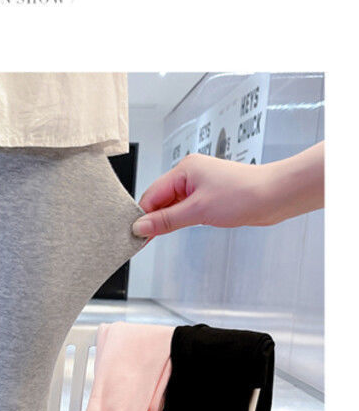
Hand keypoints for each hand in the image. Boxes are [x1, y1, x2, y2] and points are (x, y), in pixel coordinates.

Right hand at [132, 142, 323, 239]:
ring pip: (172, 205)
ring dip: (166, 220)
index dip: (143, 216)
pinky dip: (179, 219)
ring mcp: (200, 184)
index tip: (134, 235)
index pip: (152, 195)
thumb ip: (166, 220)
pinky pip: (185, 208)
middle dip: (153, 219)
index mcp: (184, 169)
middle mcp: (190, 174)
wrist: (275, 196)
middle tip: (143, 240)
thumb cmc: (243, 195)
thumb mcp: (198, 211)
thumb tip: (141, 227)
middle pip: (160, 199)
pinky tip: (175, 229)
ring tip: (157, 237)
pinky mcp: (209, 196)